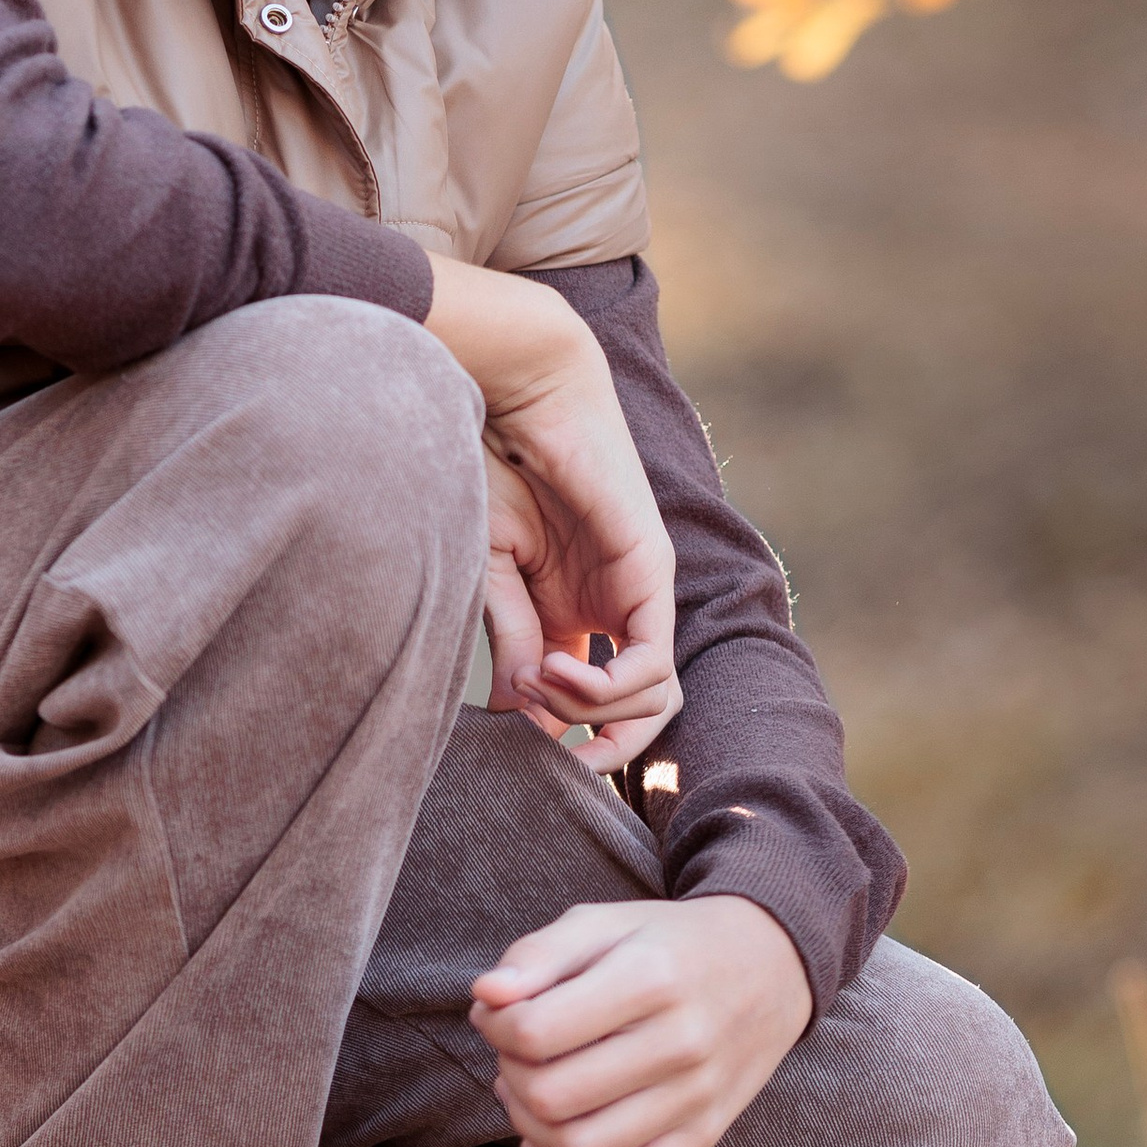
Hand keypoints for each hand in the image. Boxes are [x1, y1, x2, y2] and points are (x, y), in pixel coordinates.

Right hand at [421, 260, 677, 767]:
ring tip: (538, 682)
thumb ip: (509, 641)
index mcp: (572, 614)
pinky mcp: (650, 571)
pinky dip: (607, 686)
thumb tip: (519, 717)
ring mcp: (638, 592)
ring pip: (656, 698)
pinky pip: (653, 659)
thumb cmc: (491, 467)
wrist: (516, 396)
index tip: (518, 749)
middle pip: (642, 713)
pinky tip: (557, 670)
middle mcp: (614, 609)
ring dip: (593, 710)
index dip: (563, 742)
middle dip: (603, 749)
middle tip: (551, 750)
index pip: (594, 706)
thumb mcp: (490, 573)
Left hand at [469, 894, 811, 1146]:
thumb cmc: (670, 942)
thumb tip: (486, 995)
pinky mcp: (702, 1138)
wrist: (771, 964)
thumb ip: (539, 952)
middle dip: (510, 1074)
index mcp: (651, 977)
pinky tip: (549, 1144)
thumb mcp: (606, 922)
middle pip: (551, 1096)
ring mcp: (695, 1099)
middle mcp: (680, 1044)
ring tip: (528, 1091)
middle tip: (514, 1051)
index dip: (496, 1026)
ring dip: (529, 1127)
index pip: (536, 1031)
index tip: (498, 1011)